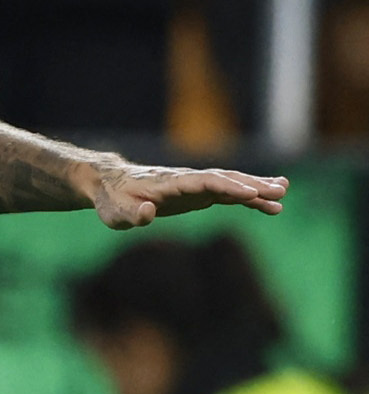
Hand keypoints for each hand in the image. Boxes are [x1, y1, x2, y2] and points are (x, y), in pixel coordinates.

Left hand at [89, 165, 288, 229]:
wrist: (111, 185)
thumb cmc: (112, 200)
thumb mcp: (114, 213)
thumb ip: (131, 214)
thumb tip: (148, 212)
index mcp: (169, 182)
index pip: (203, 181)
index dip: (227, 186)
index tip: (250, 192)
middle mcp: (187, 179)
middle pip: (223, 178)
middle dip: (251, 184)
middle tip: (280, 190)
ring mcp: (195, 185)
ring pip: (230, 183)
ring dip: (256, 187)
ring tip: (283, 193)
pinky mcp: (199, 193)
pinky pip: (229, 194)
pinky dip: (249, 198)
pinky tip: (270, 205)